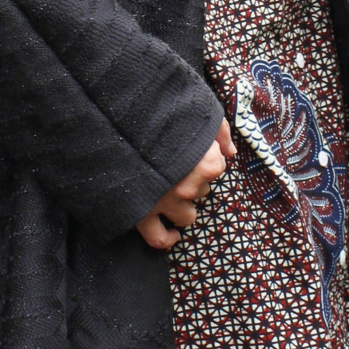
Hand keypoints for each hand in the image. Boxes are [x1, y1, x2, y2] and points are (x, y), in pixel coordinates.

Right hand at [136, 119, 236, 249]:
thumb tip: (231, 152)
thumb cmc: (160, 113)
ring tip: (171, 188)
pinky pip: (159, 238)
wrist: (118, 122)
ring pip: (187, 215)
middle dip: (194, 178)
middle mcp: (189, 188)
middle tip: (176, 160)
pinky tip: (173, 233)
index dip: (206, 154)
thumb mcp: (198, 111)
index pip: (218, 166)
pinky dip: (167, 238)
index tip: (193, 144)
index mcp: (206, 164)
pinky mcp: (143, 214)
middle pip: (202, 190)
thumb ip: (220, 132)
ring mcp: (167, 203)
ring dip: (183, 204)